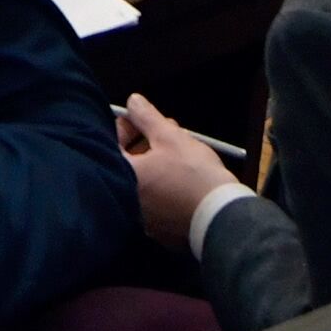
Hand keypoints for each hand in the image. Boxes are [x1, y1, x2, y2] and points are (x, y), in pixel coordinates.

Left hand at [119, 94, 241, 246]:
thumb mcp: (170, 137)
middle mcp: (127, 200)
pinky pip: (155, 200)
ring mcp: (143, 217)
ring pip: (143, 181)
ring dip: (155, 161)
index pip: (110, 145)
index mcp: (125, 176)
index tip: (139, 117)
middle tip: (165, 130)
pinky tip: (180, 175)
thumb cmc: (192, 174)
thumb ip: (147, 117)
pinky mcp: (160, 229)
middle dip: (144, 141)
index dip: (125, 127)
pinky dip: (162, 184)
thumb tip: (132, 102)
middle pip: (128, 163)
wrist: (221, 217)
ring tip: (178, 148)